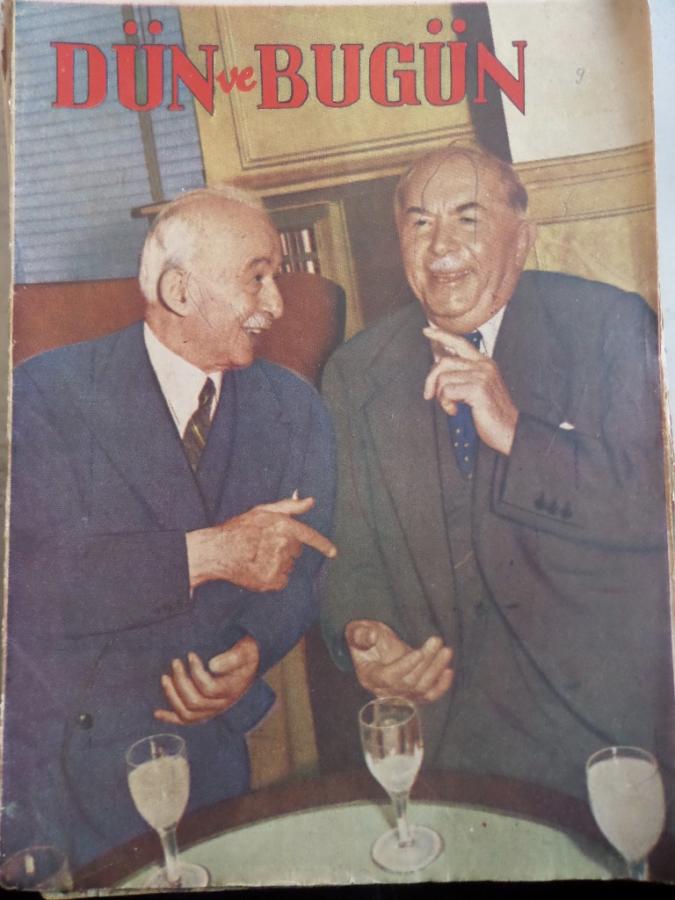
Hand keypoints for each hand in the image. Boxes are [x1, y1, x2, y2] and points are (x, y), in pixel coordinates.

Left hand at [154, 635, 259, 725]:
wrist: (250, 663)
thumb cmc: (246, 655)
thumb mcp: (245, 651)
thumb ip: (232, 657)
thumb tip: (212, 665)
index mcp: (231, 690)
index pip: (209, 689)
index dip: (196, 673)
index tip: (190, 655)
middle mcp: (221, 704)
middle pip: (195, 702)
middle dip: (181, 682)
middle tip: (175, 662)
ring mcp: (213, 710)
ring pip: (188, 714)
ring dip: (172, 696)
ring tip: (165, 678)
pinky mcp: (205, 711)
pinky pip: (186, 720)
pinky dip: (170, 717)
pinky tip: (157, 713)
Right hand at [186, 496, 336, 590]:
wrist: (217, 551)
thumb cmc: (238, 529)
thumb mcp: (263, 511)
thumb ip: (290, 507)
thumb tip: (311, 501)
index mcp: (283, 526)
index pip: (309, 536)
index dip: (323, 545)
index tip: (333, 553)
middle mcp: (283, 545)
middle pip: (296, 551)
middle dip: (286, 548)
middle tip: (265, 546)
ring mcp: (278, 564)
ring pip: (289, 566)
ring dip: (279, 563)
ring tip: (259, 557)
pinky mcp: (271, 581)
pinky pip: (282, 580)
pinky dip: (274, 577)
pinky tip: (259, 569)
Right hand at [345, 619, 452, 703]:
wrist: (372, 646)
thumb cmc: (364, 638)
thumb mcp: (356, 632)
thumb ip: (360, 635)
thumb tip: (371, 636)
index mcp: (369, 677)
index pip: (389, 677)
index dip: (405, 666)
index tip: (419, 652)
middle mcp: (385, 690)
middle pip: (409, 682)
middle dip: (426, 662)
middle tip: (436, 641)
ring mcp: (401, 693)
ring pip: (421, 688)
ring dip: (436, 670)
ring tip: (445, 650)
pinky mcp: (413, 692)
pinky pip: (428, 695)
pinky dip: (441, 686)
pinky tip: (448, 671)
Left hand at [422, 326, 518, 455]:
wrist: (509, 430)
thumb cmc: (491, 413)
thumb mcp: (476, 388)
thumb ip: (461, 376)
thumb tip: (438, 367)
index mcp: (484, 363)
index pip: (460, 342)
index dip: (442, 335)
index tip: (427, 331)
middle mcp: (484, 366)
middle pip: (444, 361)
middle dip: (430, 380)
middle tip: (429, 395)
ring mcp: (481, 376)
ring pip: (443, 378)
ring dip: (441, 397)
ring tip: (452, 406)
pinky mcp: (477, 389)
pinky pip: (447, 391)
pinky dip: (446, 404)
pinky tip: (456, 410)